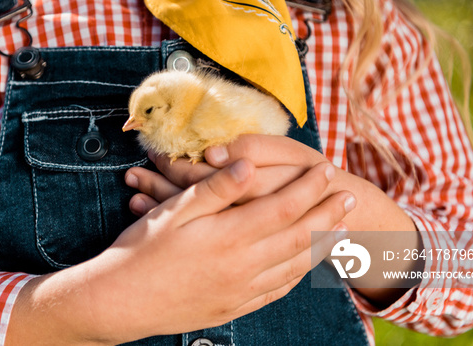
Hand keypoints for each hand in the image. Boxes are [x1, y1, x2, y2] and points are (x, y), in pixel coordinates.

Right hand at [123, 134, 422, 308]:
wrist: (121, 301)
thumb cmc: (143, 250)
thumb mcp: (175, 210)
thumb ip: (217, 188)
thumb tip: (250, 165)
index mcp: (230, 235)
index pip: (284, 207)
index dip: (310, 188)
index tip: (327, 171)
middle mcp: (243, 265)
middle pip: (299, 236)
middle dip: (328, 214)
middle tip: (350, 198)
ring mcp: (241, 290)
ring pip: (294, 266)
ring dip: (321, 246)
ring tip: (340, 232)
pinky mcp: (233, 307)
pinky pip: (277, 291)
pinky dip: (297, 276)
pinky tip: (303, 268)